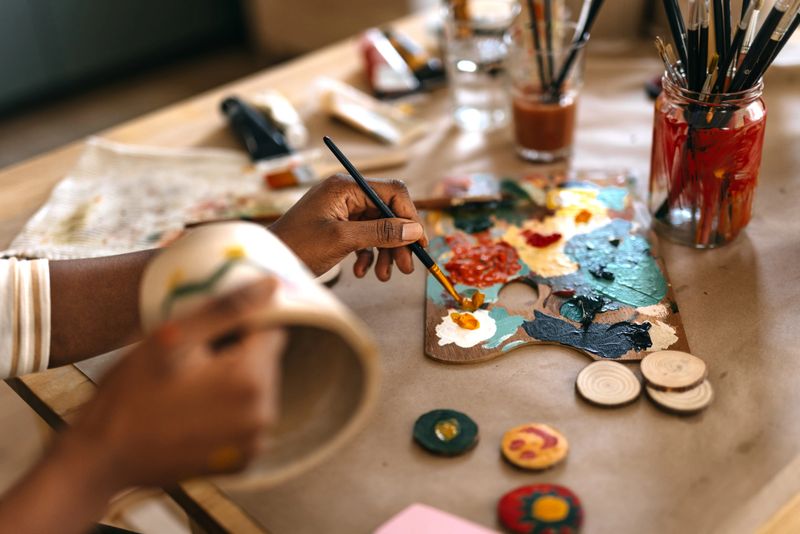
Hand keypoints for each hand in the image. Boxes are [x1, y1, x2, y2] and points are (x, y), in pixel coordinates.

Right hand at [64, 278, 284, 490]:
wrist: (103, 458)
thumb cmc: (131, 393)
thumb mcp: (173, 337)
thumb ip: (227, 309)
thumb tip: (271, 286)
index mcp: (250, 379)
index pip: (271, 330)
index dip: (241, 325)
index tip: (208, 334)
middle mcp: (263, 414)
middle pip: (266, 360)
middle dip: (237, 354)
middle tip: (191, 362)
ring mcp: (254, 441)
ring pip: (258, 387)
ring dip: (233, 381)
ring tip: (189, 389)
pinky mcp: (242, 460)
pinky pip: (248, 417)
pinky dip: (230, 409)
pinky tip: (194, 411)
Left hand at [270, 174, 427, 279]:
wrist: (270, 262)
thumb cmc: (298, 246)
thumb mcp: (343, 239)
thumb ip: (381, 232)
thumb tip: (414, 230)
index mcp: (346, 186)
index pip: (392, 192)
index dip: (409, 216)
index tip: (419, 242)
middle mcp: (346, 193)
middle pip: (388, 212)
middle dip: (398, 240)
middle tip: (406, 267)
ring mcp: (342, 210)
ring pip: (379, 227)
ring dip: (386, 252)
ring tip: (383, 275)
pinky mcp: (339, 226)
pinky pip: (365, 237)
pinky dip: (369, 254)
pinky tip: (362, 270)